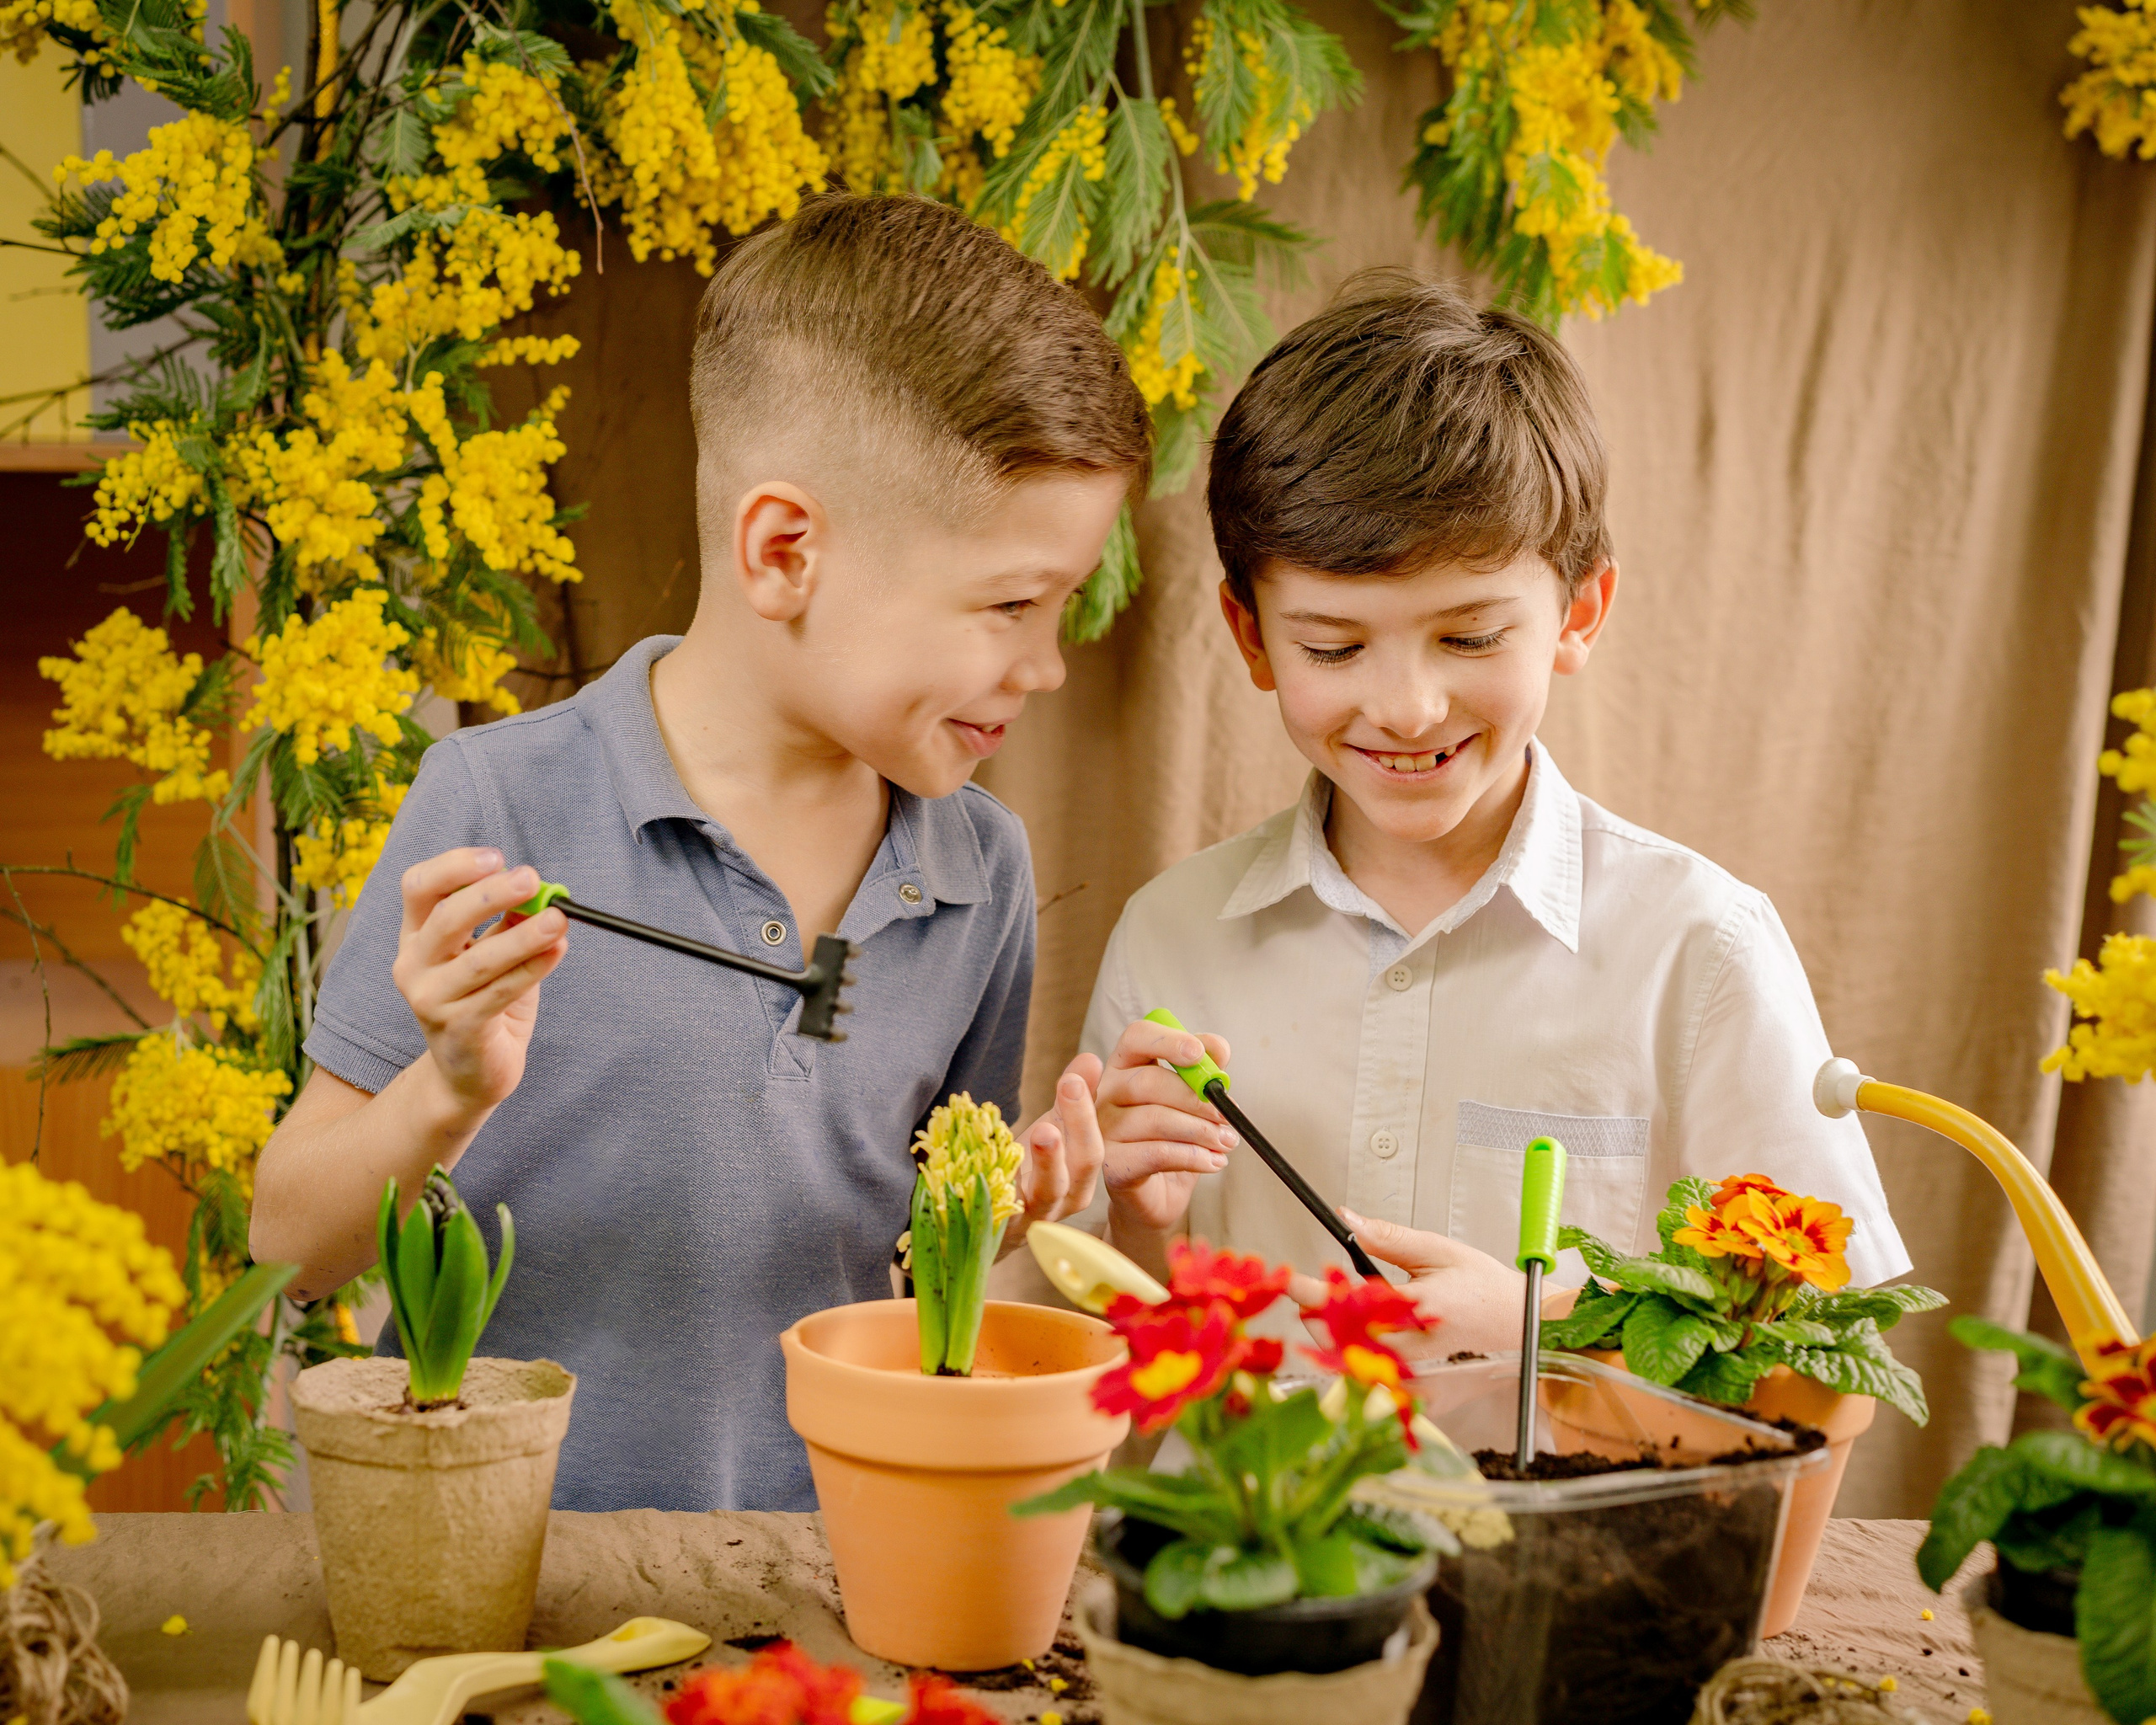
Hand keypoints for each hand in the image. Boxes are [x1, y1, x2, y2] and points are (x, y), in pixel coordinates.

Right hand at [392, 850, 568, 1123]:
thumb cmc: (484, 1002)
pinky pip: (500, 992)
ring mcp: (430, 1000)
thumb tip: (540, 889)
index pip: (419, 887)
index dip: (454, 866)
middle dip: (491, 893)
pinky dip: (532, 968)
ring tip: (559, 918)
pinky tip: (557, 951)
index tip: (497, 857)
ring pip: (478, 959)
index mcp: (417, 936)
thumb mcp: (494, 954)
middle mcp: (413, 965)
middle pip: (445, 917)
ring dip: (523, 935)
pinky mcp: (458, 1029)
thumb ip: (510, 922)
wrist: (470, 1073)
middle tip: (532, 878)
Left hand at [1005, 1054, 1106, 1250]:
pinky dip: (997, 1183)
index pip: (1094, 1147)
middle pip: (1081, 1167)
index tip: (1074, 1077)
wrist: (991, 1225)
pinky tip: (987, 1157)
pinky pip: (1002, 1207)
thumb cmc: (1029, 1171)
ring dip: (1048, 1161)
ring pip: (1049, 1193)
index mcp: (1082, 1178)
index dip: (1086, 1113)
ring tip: (1044, 1131)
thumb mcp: (1053, 1132)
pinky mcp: (1000, 1227)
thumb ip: (1073, 1098)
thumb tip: (1092, 1059)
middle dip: (1078, 1126)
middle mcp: (1065, 1201)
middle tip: (1069, 1087)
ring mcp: (1033, 1216)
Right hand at [1098, 1016, 1237, 1243]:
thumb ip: (1204, 1070)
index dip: (1167, 1041)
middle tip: (1227, 1116)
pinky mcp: (1112, 1165)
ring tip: (1227, 1142)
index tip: (1199, 1054)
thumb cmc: (1174, 1140)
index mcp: (1125, 1066)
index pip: (1137, 1037)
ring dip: (1201, 1131)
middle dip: (1195, 1098)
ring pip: (1154, 1119)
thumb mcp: (1194, 1101)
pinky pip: (1156, 1154)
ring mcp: (1103, 1130)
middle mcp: (1106, 1093)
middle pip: (1147, 1081)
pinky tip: (1213, 1161)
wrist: (1159, 1195)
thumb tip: (1218, 1049)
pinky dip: (1193, 1157)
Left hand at [1289, 1210, 1529, 1358]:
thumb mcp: (1435, 1249)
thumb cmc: (1481, 1284)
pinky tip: (1353, 1336)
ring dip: (1332, 1337)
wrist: (1517, 1320)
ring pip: (1352, 1362)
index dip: (1313, 1293)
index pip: (1351, 1302)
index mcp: (1418, 1307)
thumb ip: (1388, 1237)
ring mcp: (1414, 1366)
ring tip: (1328, 1310)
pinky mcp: (1416, 1380)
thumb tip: (1348, 1219)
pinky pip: (1371, 1375)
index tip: (1290, 1281)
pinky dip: (1354, 1357)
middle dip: (1316, 1318)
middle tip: (1306, 1293)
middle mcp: (1413, 1343)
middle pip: (1343, 1342)